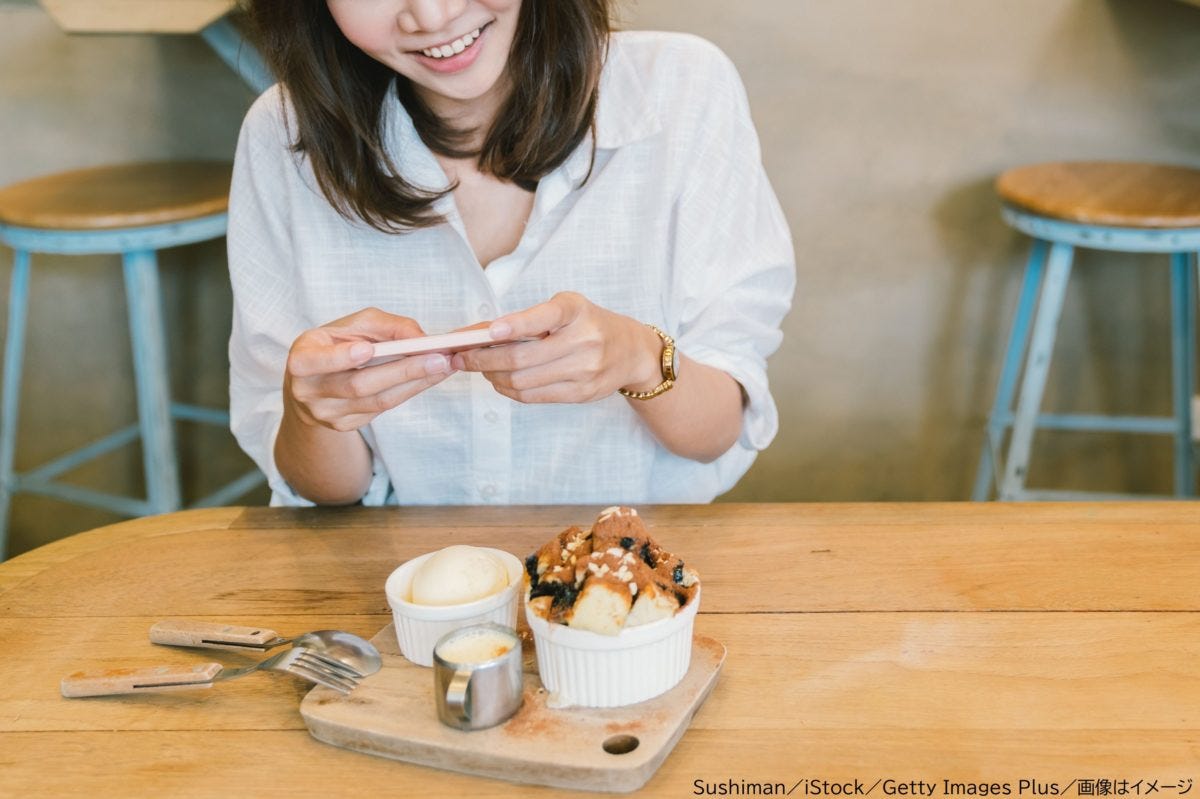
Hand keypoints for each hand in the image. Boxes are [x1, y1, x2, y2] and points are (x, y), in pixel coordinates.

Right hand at [284, 307, 455, 431]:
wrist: (312, 385)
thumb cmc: (335, 345)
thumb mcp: (350, 326)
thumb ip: (383, 325)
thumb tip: (419, 337)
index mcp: (301, 360)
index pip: (315, 361)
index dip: (340, 358)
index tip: (366, 350)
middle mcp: (308, 391)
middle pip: (359, 385)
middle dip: (402, 370)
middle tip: (437, 358)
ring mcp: (326, 413)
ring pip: (377, 401)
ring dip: (415, 382)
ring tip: (443, 366)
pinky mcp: (344, 425)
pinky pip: (382, 409)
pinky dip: (410, 391)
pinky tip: (429, 378)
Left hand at [451, 292, 660, 402]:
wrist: (631, 351)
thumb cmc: (588, 324)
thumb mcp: (566, 308)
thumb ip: (528, 319)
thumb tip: (478, 334)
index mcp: (577, 311)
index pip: (543, 317)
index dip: (514, 326)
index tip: (489, 332)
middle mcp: (584, 340)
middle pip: (522, 358)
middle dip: (484, 360)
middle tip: (462, 357)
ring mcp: (585, 370)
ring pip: (523, 381)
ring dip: (493, 377)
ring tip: (481, 369)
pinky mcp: (582, 393)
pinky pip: (534, 397)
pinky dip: (510, 390)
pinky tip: (500, 381)